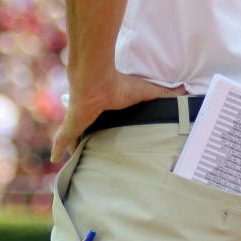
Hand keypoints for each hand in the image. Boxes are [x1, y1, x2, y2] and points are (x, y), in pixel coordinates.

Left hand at [52, 72, 185, 165]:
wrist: (96, 78)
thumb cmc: (119, 83)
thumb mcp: (146, 93)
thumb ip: (163, 94)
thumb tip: (185, 91)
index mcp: (105, 109)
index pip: (103, 120)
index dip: (104, 128)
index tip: (108, 138)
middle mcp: (90, 116)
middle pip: (87, 132)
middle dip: (87, 141)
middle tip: (92, 156)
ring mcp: (78, 122)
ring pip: (73, 138)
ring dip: (72, 147)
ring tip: (76, 162)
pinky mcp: (70, 126)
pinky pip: (62, 140)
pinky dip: (58, 149)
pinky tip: (55, 160)